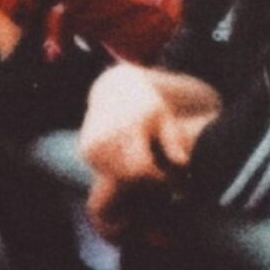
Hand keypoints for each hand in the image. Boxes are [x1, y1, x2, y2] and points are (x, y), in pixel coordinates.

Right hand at [79, 65, 175, 187]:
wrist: (113, 90)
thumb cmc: (146, 105)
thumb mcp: (164, 117)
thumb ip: (172, 141)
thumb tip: (183, 163)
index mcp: (129, 127)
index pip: (141, 168)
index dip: (156, 177)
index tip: (168, 177)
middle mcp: (107, 136)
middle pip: (128, 176)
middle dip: (146, 180)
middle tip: (160, 175)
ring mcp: (93, 145)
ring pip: (116, 177)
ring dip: (132, 177)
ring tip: (147, 166)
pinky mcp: (86, 151)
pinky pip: (106, 172)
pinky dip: (119, 171)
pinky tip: (130, 160)